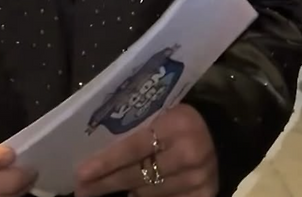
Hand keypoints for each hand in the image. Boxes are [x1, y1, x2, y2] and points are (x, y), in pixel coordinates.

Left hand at [75, 104, 217, 196]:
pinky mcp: (205, 196)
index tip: (81, 173)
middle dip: (106, 182)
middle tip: (82, 189)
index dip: (106, 162)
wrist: (220, 134)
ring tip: (103, 188)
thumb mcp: (162, 112)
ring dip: (125, 191)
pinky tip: (131, 194)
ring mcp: (199, 179)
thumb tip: (96, 148)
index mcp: (178, 124)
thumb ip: (138, 127)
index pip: (134, 147)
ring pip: (148, 192)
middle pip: (138, 174)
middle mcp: (191, 154)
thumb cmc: (180, 119)